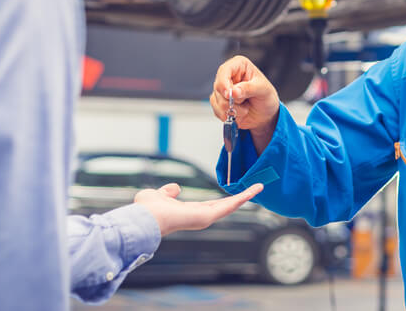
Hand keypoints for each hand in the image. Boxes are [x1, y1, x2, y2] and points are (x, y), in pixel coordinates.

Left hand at [134, 183, 263, 235]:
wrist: (146, 218)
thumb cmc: (147, 210)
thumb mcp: (159, 194)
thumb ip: (167, 192)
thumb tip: (176, 187)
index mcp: (190, 213)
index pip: (211, 205)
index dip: (223, 200)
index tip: (233, 195)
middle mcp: (200, 217)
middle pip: (225, 206)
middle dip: (240, 198)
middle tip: (254, 190)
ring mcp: (206, 218)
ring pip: (231, 206)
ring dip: (246, 196)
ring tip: (259, 187)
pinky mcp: (209, 216)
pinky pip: (230, 205)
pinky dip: (243, 197)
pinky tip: (254, 190)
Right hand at [210, 56, 279, 153]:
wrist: (265, 114)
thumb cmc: (266, 97)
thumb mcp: (263, 90)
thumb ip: (249, 89)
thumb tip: (233, 91)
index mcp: (239, 65)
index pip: (225, 70)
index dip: (224, 83)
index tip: (229, 94)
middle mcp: (229, 76)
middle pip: (219, 87)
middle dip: (232, 100)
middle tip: (244, 102)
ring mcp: (223, 89)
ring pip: (217, 100)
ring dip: (232, 109)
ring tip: (245, 107)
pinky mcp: (219, 101)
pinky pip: (216, 110)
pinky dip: (228, 115)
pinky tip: (238, 113)